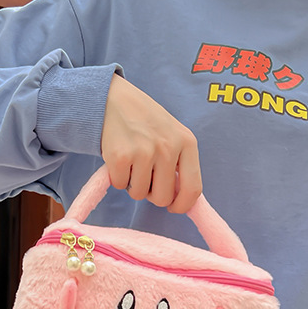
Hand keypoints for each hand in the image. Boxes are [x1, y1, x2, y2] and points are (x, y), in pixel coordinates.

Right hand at [100, 74, 201, 213]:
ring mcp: (144, 152)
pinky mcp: (120, 156)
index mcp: (187, 142)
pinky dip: (117, 178)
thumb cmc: (146, 123)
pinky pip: (120, 185)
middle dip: (152, 194)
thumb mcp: (173, 136)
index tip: (173, 208)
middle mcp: (168, 147)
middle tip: (146, 177)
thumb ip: (180, 164)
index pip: (193, 188)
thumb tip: (182, 201)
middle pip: (163, 197)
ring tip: (132, 163)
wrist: (115, 100)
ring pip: (139, 194)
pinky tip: (119, 159)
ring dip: (133, 184)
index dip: (182, 205)